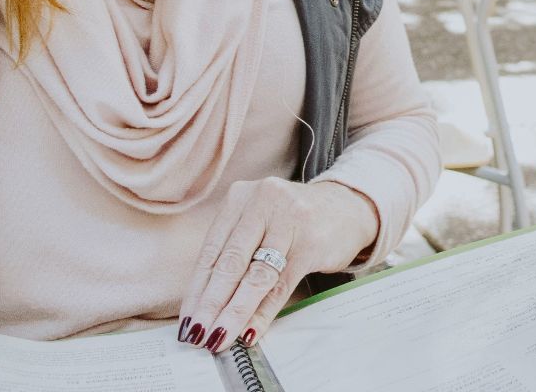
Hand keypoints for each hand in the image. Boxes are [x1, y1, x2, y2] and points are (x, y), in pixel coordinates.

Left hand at [179, 180, 378, 353]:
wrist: (348, 208)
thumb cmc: (294, 222)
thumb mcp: (259, 225)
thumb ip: (235, 255)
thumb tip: (205, 308)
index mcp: (240, 196)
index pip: (211, 251)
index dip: (196, 290)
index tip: (187, 321)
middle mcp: (263, 202)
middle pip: (230, 263)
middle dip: (210, 305)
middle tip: (197, 335)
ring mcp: (290, 220)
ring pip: (255, 276)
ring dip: (234, 312)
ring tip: (219, 338)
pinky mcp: (312, 242)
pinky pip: (281, 284)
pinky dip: (263, 312)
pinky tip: (250, 331)